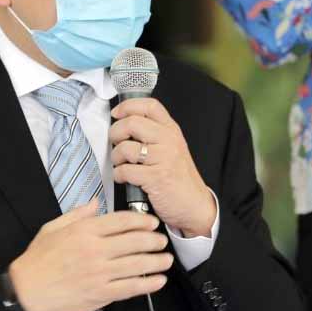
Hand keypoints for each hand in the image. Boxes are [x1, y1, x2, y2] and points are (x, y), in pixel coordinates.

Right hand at [8, 199, 172, 310]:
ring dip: (156, 262)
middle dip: (153, 240)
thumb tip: (94, 203)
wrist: (26, 290)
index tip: (152, 223)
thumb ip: (77, 214)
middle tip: (162, 241)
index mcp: (84, 231)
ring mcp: (99, 272)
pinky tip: (157, 281)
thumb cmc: (37, 260)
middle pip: (134, 241)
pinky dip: (147, 284)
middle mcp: (95, 250)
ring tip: (166, 260)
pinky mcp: (100, 293)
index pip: (121, 221)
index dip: (141, 221)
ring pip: (136, 264)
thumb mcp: (53, 227)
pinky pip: (130, 287)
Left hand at [110, 98, 216, 237]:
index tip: (116, 114)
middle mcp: (168, 140)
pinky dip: (118, 174)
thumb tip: (124, 124)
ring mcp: (163, 158)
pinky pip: (125, 170)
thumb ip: (154, 134)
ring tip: (120, 163)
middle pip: (132, 123)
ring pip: (125, 147)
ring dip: (115, 157)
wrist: (195, 205)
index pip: (149, 105)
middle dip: (115, 133)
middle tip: (115, 143)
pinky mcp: (156, 177)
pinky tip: (124, 178)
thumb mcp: (172, 148)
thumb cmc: (179, 178)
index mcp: (171, 130)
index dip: (127, 106)